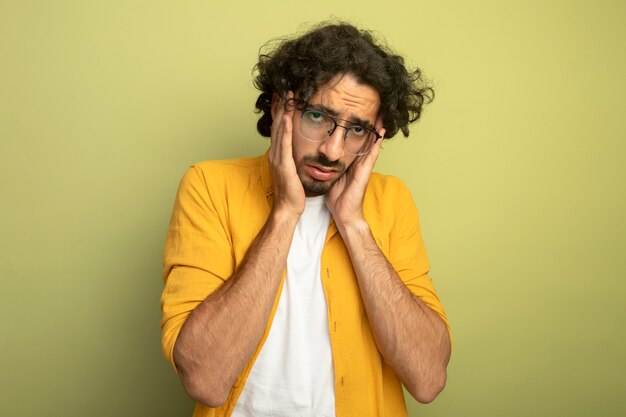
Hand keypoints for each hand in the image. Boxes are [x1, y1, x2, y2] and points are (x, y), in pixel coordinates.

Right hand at [268, 91, 304, 218]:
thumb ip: (294, 157)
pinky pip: (284, 143)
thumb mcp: (294, 169)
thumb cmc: (294, 191)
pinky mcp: (283, 164)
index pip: (280, 127)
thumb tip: (300, 148)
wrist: (289, 208)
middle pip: (277, 123)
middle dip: (281, 105)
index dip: (281, 110)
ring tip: (286, 94)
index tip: (286, 95)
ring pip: (279, 129)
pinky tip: (287, 116)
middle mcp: (275, 153)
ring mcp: (277, 158)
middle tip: (285, 87)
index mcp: (278, 153)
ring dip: (282, 111)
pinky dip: (285, 128)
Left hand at [326, 119, 385, 228]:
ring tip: (380, 115)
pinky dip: (376, 143)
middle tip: (372, 109)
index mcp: (349, 162)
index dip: (354, 128)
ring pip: (370, 144)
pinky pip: (372, 154)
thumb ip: (327, 165)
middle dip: (367, 126)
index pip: (352, 142)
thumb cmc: (337, 197)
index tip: (353, 114)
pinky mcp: (365, 172)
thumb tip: (315, 156)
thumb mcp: (330, 175)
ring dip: (376, 130)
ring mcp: (363, 166)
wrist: (344, 213)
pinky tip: (381, 132)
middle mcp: (358, 162)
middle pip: (364, 140)